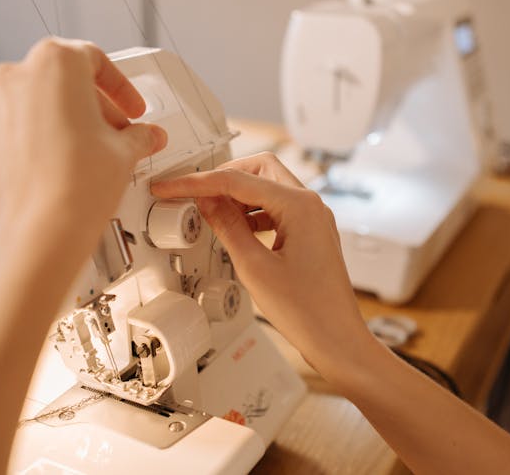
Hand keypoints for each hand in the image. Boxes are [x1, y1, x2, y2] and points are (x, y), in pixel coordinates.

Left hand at [0, 38, 166, 244]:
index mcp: (55, 63)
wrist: (40, 231)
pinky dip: (40, 135)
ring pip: (37, 101)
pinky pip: (16, 125)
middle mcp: (17, 77)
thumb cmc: (75, 186)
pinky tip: (63, 162)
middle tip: (116, 131)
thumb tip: (146, 136)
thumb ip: (139, 135)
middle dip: (95, 106)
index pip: (94, 61)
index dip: (121, 88)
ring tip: (91, 150)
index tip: (130, 107)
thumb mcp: (124, 151)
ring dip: (67, 119)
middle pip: (64, 80)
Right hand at [151, 152, 371, 375]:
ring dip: (238, 195)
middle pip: (259, 169)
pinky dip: (253, 212)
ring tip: (210, 213)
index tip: (172, 185)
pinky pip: (277, 209)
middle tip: (192, 191)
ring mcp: (313, 219)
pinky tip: (235, 228)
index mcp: (300, 206)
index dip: (198, 182)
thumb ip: (227, 227)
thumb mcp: (254, 267)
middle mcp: (311, 206)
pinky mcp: (310, 234)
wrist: (337, 340)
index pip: (238, 179)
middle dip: (223, 176)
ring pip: (268, 187)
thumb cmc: (308, 311)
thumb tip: (208, 203)